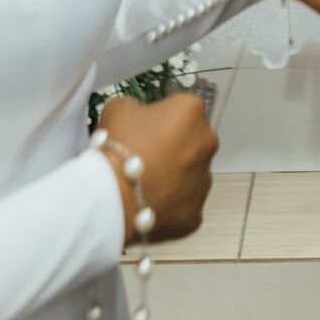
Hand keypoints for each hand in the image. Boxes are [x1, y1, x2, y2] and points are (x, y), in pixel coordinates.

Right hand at [96, 92, 218, 246]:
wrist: (113, 196)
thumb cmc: (118, 149)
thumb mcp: (119, 108)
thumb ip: (136, 107)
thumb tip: (136, 116)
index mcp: (191, 111)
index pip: (181, 109)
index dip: (161, 118)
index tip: (145, 128)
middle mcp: (206, 143)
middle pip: (191, 141)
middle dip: (172, 147)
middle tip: (144, 156)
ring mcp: (204, 180)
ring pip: (190, 174)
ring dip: (173, 176)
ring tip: (144, 183)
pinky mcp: (195, 212)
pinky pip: (184, 205)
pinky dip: (170, 205)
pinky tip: (148, 203)